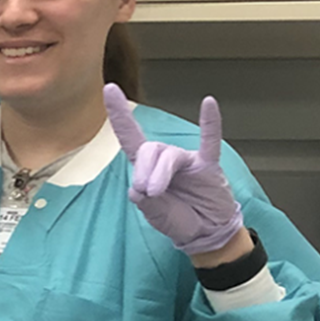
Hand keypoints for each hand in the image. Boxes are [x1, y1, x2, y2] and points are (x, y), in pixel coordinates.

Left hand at [104, 83, 243, 255]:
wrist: (205, 232)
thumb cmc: (177, 218)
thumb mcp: (152, 213)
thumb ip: (143, 199)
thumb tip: (139, 187)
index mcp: (146, 167)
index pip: (129, 136)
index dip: (119, 114)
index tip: (108, 87)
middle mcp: (165, 159)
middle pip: (148, 149)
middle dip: (143, 170)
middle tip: (148, 192)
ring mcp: (188, 160)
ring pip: (169, 155)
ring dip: (160, 173)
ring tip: (157, 192)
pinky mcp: (209, 166)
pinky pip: (210, 141)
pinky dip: (210, 123)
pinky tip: (209, 103)